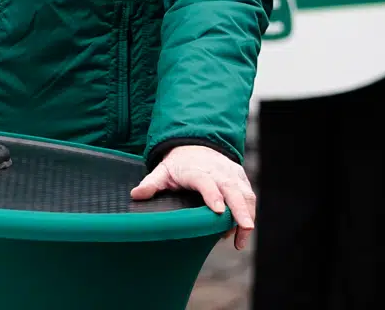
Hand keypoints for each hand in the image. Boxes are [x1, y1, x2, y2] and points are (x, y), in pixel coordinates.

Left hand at [132, 145, 255, 249]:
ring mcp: (231, 174)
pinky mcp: (240, 178)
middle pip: (232, 190)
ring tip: (241, 239)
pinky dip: (249, 213)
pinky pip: (249, 196)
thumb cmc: (178, 163)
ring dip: (247, 216)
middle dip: (240, 210)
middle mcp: (217, 171)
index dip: (213, 196)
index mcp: (196, 170)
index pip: (206, 182)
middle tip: (245, 228)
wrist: (196, 144)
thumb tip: (136, 195)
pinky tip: (242, 231)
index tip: (217, 211)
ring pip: (244, 195)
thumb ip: (151, 183)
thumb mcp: (162, 171)